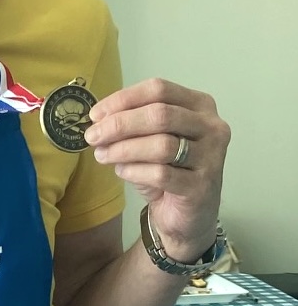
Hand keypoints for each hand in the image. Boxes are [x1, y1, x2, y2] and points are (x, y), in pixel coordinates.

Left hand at [84, 78, 229, 262]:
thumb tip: (98, 121)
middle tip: (93, 136)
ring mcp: (211, 157)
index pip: (159, 89)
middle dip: (120, 124)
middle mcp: (212, 127)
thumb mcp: (149, 142)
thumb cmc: (168, 172)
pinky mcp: (201, 186)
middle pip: (160, 114)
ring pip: (161, 145)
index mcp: (199, 106)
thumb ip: (131, 126)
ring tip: (103, 155)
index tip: (95, 115)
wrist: (187, 216)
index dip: (124, 99)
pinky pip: (161, 174)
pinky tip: (122, 172)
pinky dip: (135, 171)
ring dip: (124, 149)